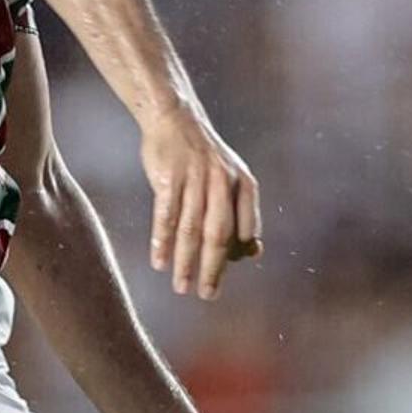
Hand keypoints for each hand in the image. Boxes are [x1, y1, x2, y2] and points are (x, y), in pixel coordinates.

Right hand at [138, 106, 262, 298]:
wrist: (175, 118)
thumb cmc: (203, 156)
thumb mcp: (230, 177)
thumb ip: (240, 212)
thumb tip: (251, 252)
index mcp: (243, 183)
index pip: (244, 228)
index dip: (236, 255)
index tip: (225, 276)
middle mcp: (221, 181)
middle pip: (218, 235)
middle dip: (213, 269)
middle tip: (207, 294)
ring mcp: (195, 179)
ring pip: (190, 230)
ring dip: (186, 262)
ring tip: (182, 286)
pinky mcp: (169, 178)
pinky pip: (165, 217)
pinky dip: (162, 242)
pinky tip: (159, 261)